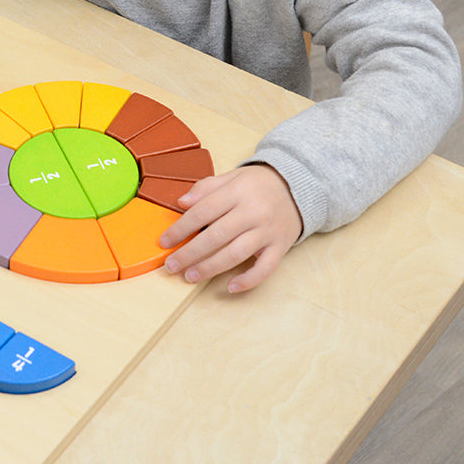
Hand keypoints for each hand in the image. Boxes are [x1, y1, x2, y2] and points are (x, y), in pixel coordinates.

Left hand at [159, 164, 302, 293]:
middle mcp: (253, 212)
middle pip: (216, 236)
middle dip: (190, 253)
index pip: (203, 211)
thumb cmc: (258, 184)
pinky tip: (230, 286)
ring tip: (190, 276)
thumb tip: (182, 202)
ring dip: (210, 268)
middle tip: (171, 265)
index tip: (165, 241)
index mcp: (238, 192)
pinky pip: (265, 268)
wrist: (298, 187)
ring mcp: (267, 231)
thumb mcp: (231, 177)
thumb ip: (205, 188)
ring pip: (236, 254)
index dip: (181, 228)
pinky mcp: (280, 247)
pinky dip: (248, 280)